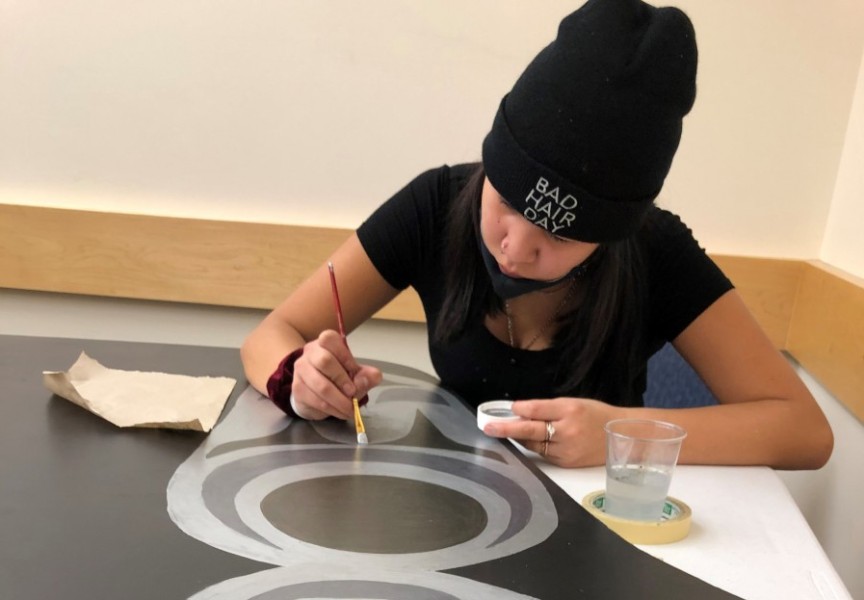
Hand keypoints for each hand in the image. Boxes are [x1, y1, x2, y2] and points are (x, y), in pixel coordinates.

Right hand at [289, 330, 381, 420]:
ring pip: (321, 385)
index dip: (345, 356)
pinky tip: (340, 412)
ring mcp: (301, 370)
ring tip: (350, 408)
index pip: (330, 339)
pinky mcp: (297, 389)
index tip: (355, 371)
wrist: (315, 393)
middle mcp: (310, 353)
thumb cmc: (337, 378)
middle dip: (342, 380)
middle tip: (352, 393)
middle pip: (325, 361)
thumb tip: (371, 377)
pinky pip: (316, 400)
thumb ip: (366, 375)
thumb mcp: (356, 374)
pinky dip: (332, 409)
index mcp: (325, 343)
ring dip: (339, 400)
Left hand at [482, 397, 622, 466]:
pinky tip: (529, 440)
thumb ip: (547, 408)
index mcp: (569, 411)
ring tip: (506, 430)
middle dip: (506, 428)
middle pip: (530, 429)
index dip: (520, 409)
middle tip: (488, 427)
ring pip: (533, 444)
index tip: (509, 408)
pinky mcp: (566, 463)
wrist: (620, 436)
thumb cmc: (595, 416)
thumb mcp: (573, 403)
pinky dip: (534, 446)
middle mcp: (567, 431)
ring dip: (518, 437)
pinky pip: (543, 454)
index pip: (536, 409)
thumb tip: (520, 412)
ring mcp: (566, 450)